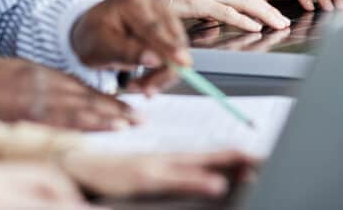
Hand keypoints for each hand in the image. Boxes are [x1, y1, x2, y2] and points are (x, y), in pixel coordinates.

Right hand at [0, 57, 139, 130]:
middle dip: (116, 112)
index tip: (130, 108)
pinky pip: (54, 128)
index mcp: (46, 76)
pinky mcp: (21, 122)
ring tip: (126, 127)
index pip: (86, 91)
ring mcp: (34, 107)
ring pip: (76, 115)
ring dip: (103, 122)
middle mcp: (46, 90)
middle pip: (88, 102)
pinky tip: (91, 137)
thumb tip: (73, 93)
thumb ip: (48, 81)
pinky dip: (76, 133)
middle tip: (140, 120)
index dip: (110, 101)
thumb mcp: (22, 69)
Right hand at [60, 149, 256, 198]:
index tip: (261, 160)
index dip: (236, 158)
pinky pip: (174, 180)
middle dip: (240, 160)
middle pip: (211, 157)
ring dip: (226, 167)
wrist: (74, 164)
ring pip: (197, 166)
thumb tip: (200, 185)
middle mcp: (166, 160)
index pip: (210, 157)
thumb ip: (170, 181)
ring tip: (251, 170)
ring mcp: (154, 167)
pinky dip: (196, 180)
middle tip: (268, 160)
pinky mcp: (140, 177)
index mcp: (171, 162)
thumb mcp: (145, 179)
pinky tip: (214, 184)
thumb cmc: (112, 175)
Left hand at [70, 0, 191, 77]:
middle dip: (164, 68)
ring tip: (141, 87)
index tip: (181, 65)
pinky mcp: (168, 22)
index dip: (169, 48)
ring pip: (178, 45)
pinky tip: (149, 78)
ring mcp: (163, 10)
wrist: (90, 30)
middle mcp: (152, 0)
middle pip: (172, 37)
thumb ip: (127, 53)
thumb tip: (155, 60)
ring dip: (164, 71)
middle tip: (146, 91)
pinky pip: (176, 48)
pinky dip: (165, 67)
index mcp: (132, 0)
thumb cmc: (91, 38)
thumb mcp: (101, 48)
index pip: (154, 29)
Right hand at [170, 0, 290, 31]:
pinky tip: (256, 27)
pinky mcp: (199, 2)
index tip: (274, 14)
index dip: (261, 4)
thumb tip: (216, 18)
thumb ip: (206, 5)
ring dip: (265, 14)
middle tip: (284, 21)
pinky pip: (227, 13)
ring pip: (244, 2)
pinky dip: (244, 20)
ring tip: (279, 24)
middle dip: (270, 10)